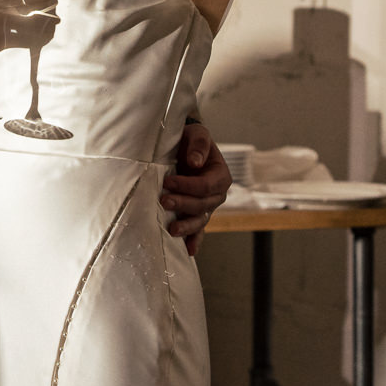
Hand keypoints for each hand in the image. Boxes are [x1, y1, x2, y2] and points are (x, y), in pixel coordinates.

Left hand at [163, 121, 230, 255]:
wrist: (186, 147)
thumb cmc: (192, 140)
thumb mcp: (198, 134)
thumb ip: (199, 145)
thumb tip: (195, 163)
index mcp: (221, 176)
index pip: (205, 186)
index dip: (187, 185)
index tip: (168, 181)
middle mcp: (217, 195)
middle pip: (202, 205)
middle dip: (183, 204)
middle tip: (164, 200)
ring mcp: (208, 207)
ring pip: (200, 220)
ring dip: (187, 227)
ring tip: (172, 230)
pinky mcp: (197, 213)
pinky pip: (198, 229)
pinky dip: (194, 240)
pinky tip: (189, 251)